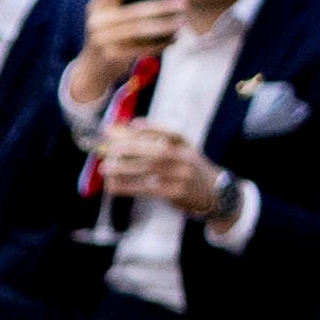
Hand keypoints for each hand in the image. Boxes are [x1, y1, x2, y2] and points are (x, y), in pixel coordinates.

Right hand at [74, 0, 179, 92]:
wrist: (94, 65)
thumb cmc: (114, 31)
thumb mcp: (114, 14)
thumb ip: (131, 2)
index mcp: (98, 4)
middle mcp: (96, 21)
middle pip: (133, 11)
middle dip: (161, 6)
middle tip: (183, 3)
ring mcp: (102, 40)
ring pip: (140, 30)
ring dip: (165, 25)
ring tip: (182, 21)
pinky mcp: (112, 56)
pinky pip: (142, 47)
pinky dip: (161, 43)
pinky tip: (174, 38)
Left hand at [88, 122, 229, 223]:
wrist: (215, 194)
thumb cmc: (187, 170)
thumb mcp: (179, 153)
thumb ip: (154, 141)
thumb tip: (124, 128)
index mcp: (186, 146)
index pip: (171, 133)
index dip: (152, 128)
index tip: (132, 125)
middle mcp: (186, 159)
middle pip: (157, 150)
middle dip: (131, 148)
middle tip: (108, 149)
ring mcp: (183, 176)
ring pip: (151, 170)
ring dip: (125, 169)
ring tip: (105, 168)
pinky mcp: (177, 193)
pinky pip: (149, 189)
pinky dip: (129, 187)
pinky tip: (113, 186)